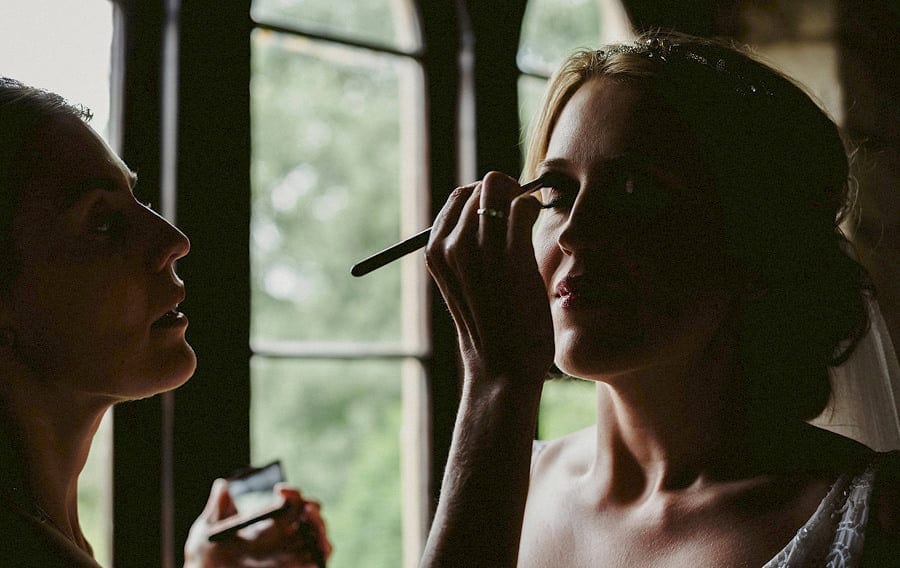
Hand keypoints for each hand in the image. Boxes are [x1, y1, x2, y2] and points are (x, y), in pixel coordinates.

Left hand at [184, 479, 331, 567]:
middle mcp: (285, 535)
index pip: (291, 500)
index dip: (291, 492)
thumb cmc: (208, 551)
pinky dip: (322, 556)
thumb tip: (222, 485)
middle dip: (313, 510)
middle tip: (308, 509)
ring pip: (318, 538)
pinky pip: (316, 563)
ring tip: (317, 531)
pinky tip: (320, 552)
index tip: (279, 491)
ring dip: (322, 532)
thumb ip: (218, 507)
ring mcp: (291, 554)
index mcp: (271, 519)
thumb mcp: (209, 527)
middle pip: (310, 517)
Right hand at [426, 171, 553, 384]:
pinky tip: (538, 223)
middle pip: (482, 186)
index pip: (461, 196)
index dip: (488, 196)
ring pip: (502, 191)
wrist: (503, 368)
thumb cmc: (492, 325)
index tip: (506, 211)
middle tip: (523, 213)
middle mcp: (451, 247)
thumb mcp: (466, 282)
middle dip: (507, 192)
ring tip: (531, 220)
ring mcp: (479, 251)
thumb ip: (472, 247)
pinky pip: (523, 208)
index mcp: (436, 251)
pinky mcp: (510, 259)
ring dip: (522, 199)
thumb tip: (497, 206)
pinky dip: (533, 209)